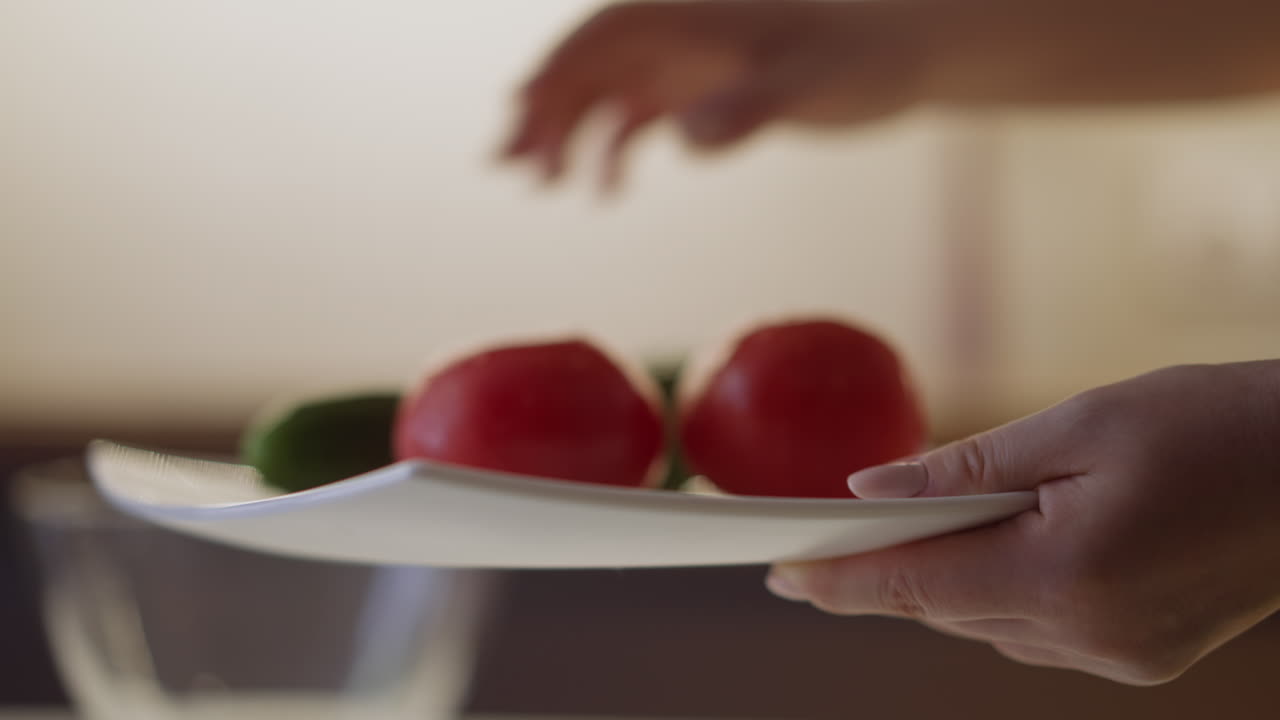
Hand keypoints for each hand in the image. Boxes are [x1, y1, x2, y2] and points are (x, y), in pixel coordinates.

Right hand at [502, 0, 1279, 187]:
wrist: (915, 43)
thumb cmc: (869, 53)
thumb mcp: (814, 83)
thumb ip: (751, 106)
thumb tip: (683, 137)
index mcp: (691, 13)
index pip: (602, 38)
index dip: (553, 77)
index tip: (516, 124)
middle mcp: (681, 27)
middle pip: (591, 60)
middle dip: (545, 108)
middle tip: (509, 167)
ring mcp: (692, 53)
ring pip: (610, 85)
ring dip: (570, 129)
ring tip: (543, 184)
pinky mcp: (710, 79)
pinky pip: (644, 109)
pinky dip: (616, 144)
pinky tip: (608, 189)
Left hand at [766, 361, 1279, 684]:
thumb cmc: (1215, 424)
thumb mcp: (1080, 424)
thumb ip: (965, 467)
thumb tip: (873, 492)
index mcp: (1066, 576)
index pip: (916, 588)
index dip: (838, 580)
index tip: (778, 571)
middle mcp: (1089, 635)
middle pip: (947, 610)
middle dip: (885, 574)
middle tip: (822, 540)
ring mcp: (1121, 654)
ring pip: (988, 624)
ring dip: (944, 582)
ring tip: (904, 535)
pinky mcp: (1144, 654)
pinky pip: (1037, 630)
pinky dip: (1000, 592)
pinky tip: (994, 549)